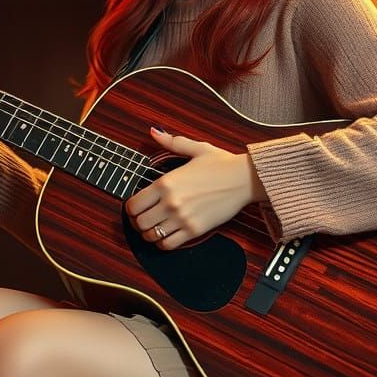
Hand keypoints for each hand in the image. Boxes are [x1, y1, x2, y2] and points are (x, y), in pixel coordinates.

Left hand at [124, 127, 267, 248]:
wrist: (245, 179)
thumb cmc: (222, 163)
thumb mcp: (195, 148)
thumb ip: (171, 143)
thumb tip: (154, 132)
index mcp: (166, 182)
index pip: (133, 204)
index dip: (131, 208)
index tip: (136, 208)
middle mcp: (171, 202)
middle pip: (139, 222)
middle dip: (138, 222)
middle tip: (144, 219)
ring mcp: (182, 218)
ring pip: (151, 236)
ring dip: (149, 233)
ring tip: (155, 228)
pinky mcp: (195, 230)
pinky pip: (168, 245)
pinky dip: (164, 243)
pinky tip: (168, 235)